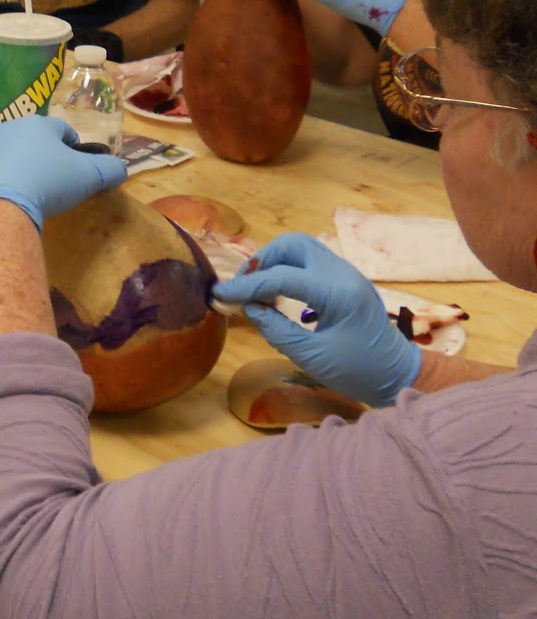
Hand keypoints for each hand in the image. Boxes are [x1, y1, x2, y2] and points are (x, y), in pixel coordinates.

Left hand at [0, 114, 126, 230]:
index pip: (62, 130)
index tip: (76, 166)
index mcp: (38, 125)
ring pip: (7, 155)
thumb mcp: (88, 177)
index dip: (73, 147)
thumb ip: (109, 169)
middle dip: (43, 157)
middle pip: (32, 140)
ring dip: (18, 169)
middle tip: (53, 182)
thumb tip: (120, 169)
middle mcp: (8, 128)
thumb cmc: (47, 182)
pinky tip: (4, 201)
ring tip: (27, 193)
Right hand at [214, 233, 420, 406]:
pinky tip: (276, 292)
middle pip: (291, 245)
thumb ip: (274, 329)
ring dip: (273, 261)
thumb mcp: (310, 356)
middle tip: (243, 287)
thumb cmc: (357, 371)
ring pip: (300, 247)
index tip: (220, 295)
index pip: (281, 277)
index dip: (246, 285)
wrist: (398, 373)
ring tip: (257, 288)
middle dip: (261, 261)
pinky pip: (309, 260)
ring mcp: (346, 272)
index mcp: (337, 294)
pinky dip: (286, 268)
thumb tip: (248, 307)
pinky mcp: (344, 278)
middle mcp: (342, 273)